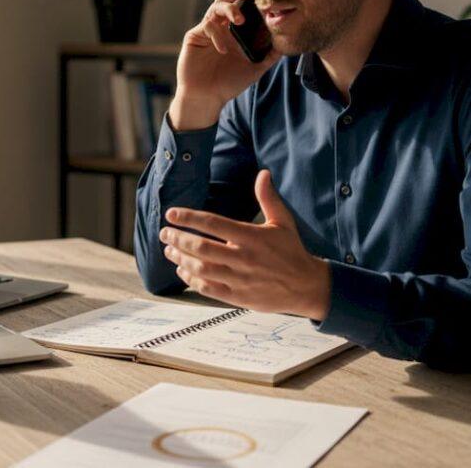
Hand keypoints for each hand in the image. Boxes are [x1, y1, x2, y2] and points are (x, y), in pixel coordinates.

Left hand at [159, 169, 330, 320]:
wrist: (306, 286)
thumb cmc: (292, 250)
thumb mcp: (283, 222)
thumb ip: (269, 198)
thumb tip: (263, 173)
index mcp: (252, 237)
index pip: (214, 224)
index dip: (189, 218)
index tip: (171, 214)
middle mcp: (244, 258)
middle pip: (202, 247)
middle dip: (178, 239)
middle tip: (164, 233)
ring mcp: (240, 279)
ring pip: (202, 269)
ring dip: (181, 259)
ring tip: (169, 250)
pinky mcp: (238, 297)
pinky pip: (208, 289)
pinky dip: (192, 280)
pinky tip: (182, 270)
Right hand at [169, 0, 281, 130]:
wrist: (207, 98)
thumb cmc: (228, 83)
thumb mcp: (255, 68)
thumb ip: (269, 55)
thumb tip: (286, 42)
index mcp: (235, 30)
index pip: (243, 6)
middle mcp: (221, 26)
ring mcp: (207, 30)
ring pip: (216, 6)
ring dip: (229, 9)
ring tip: (240, 20)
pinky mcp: (195, 36)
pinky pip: (207, 26)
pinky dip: (217, 35)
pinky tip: (223, 50)